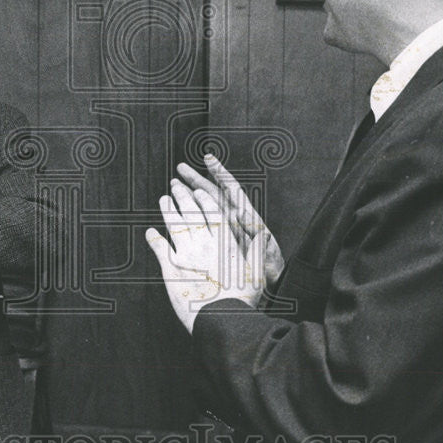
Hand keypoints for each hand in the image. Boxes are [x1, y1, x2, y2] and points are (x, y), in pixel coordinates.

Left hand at [145, 181, 266, 333]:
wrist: (220, 320)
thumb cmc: (241, 299)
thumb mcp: (256, 273)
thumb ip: (257, 250)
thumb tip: (264, 235)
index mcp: (224, 243)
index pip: (212, 213)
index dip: (204, 199)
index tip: (198, 191)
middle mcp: (204, 244)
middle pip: (191, 213)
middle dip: (182, 196)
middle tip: (175, 185)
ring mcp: (186, 254)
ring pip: (174, 225)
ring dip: (167, 210)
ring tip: (163, 200)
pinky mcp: (171, 269)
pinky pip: (160, 248)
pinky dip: (154, 239)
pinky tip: (150, 232)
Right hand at [175, 153, 284, 288]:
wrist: (264, 283)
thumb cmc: (268, 268)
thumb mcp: (265, 256)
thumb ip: (259, 241)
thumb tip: (253, 224)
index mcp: (246, 219)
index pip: (231, 190)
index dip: (220, 173)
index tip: (209, 159)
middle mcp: (233, 220)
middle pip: (212, 194)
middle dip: (197, 180)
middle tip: (181, 169)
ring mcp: (222, 229)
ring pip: (203, 207)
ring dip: (189, 194)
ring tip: (174, 184)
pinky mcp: (215, 240)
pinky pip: (199, 224)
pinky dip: (188, 216)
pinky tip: (175, 211)